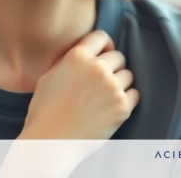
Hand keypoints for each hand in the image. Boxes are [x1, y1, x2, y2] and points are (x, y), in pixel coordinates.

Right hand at [19, 30, 139, 140]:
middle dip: (112, 67)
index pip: (102, 37)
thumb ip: (70, 60)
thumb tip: (88, 51)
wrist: (50, 144)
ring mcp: (112, 87)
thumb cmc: (45, 112)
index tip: (103, 56)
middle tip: (101, 83)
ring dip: (120, 84)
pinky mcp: (122, 106)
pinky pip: (135, 94)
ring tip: (105, 98)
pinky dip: (127, 100)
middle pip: (118, 56)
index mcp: (77, 57)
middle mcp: (97, 68)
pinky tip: (112, 107)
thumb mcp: (49, 76)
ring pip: (128, 75)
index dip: (103, 46)